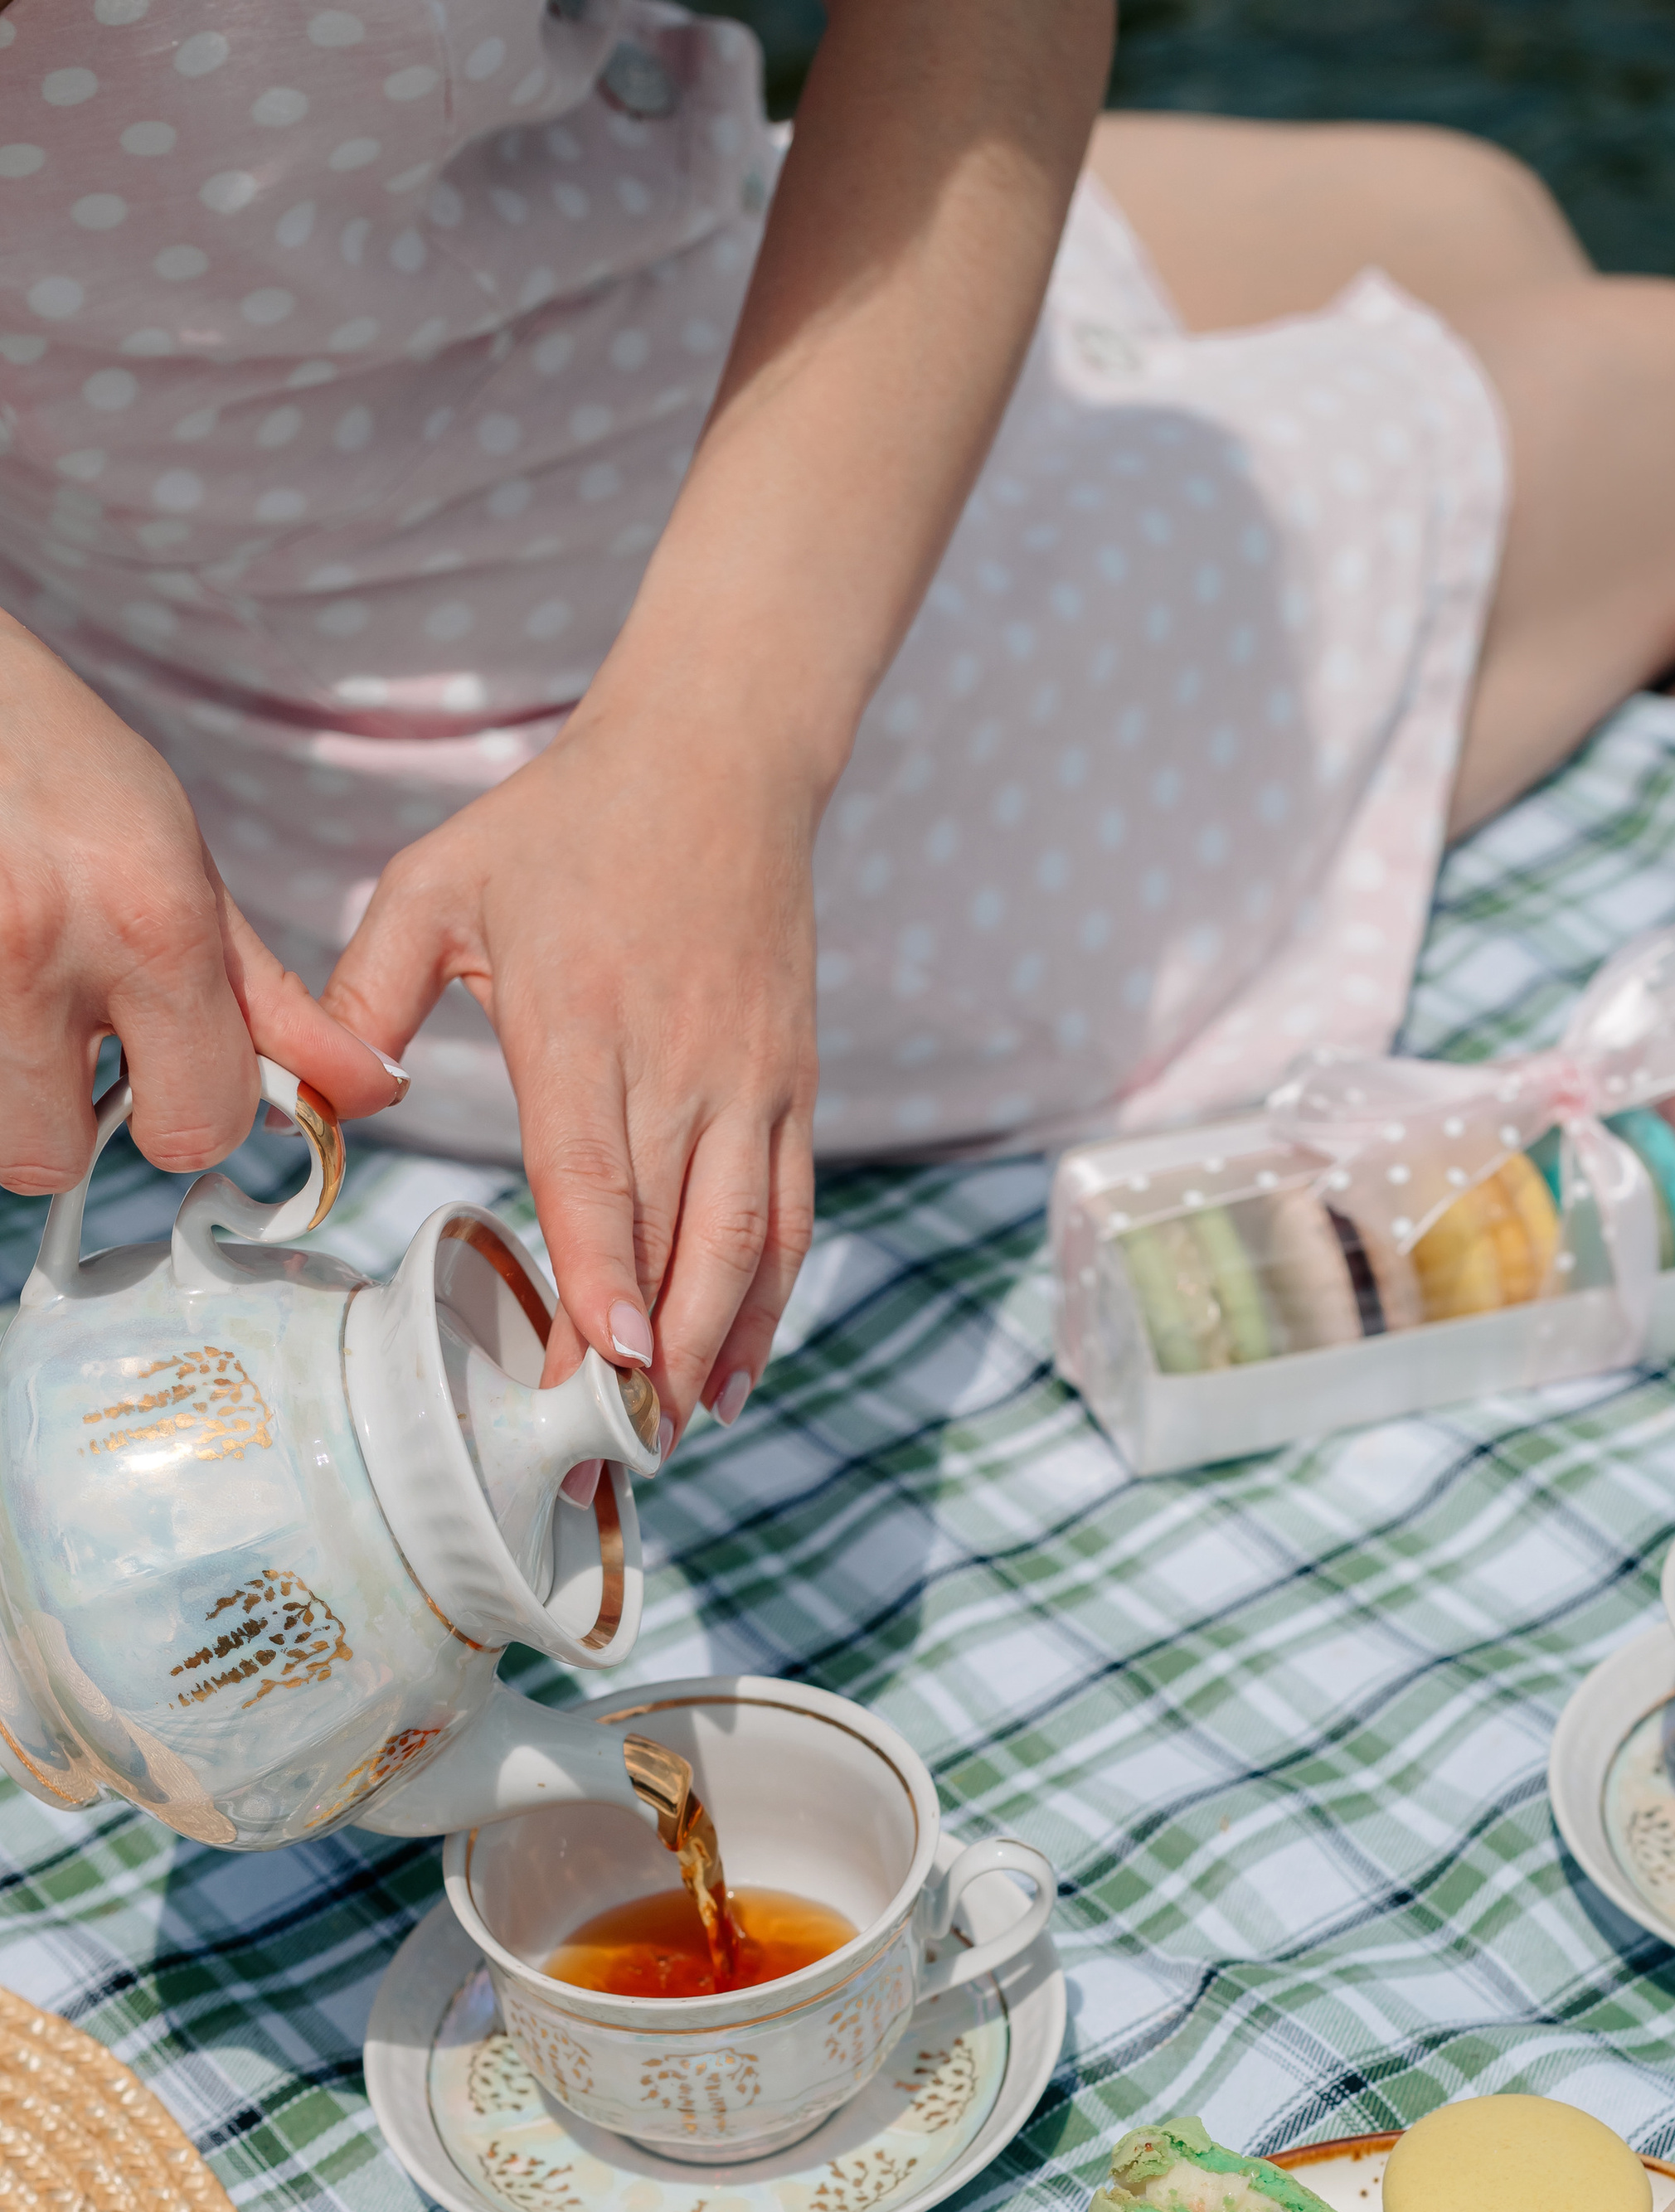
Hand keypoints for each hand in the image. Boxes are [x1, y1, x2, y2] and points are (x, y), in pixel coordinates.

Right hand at [0, 618, 405, 1195]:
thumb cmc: (67, 770)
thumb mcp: (187, 869)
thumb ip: (269, 999)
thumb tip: (363, 1088)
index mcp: (149, 924)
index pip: (194, 1125)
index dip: (191, 1122)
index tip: (173, 1090)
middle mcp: (40, 947)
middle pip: (50, 1159)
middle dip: (71, 1131)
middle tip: (77, 1067)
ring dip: (11, 1094)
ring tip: (28, 1009)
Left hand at [322, 673, 818, 1434]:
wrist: (718, 761)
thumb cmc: (562, 825)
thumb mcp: (436, 878)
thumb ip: (369, 986)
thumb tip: (341, 1093)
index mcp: (582, 1015)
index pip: (598, 1167)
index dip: (604, 1270)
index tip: (603, 1360)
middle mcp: (680, 1057)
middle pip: (674, 1228)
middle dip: (649, 1350)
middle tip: (609, 1448)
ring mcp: (749, 1076)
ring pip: (744, 1235)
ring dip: (715, 1342)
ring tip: (674, 1430)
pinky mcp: (793, 1083)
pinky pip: (789, 1211)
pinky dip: (768, 1297)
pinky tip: (734, 1368)